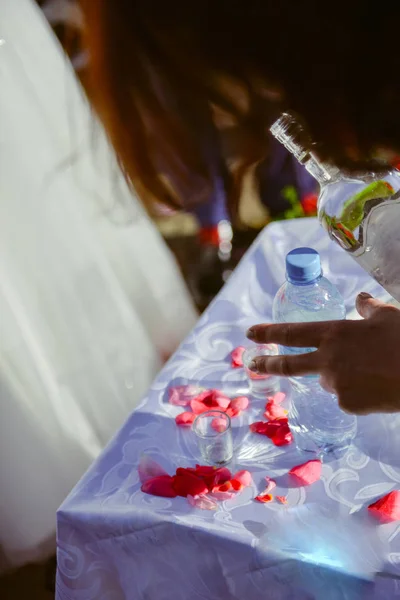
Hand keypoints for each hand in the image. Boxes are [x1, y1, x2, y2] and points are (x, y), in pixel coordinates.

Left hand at [247, 293, 399, 414]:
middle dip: (267, 363)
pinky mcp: (348, 405)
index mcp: (334, 333)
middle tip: (251, 363)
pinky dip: (357, 391)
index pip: (292, 332)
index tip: (250, 333)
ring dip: (341, 375)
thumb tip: (360, 299)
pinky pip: (347, 396)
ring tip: (372, 369)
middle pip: (289, 364)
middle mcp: (328, 359)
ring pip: (330, 380)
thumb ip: (368, 308)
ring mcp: (336, 384)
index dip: (268, 332)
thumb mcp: (388, 316)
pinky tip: (378, 384)